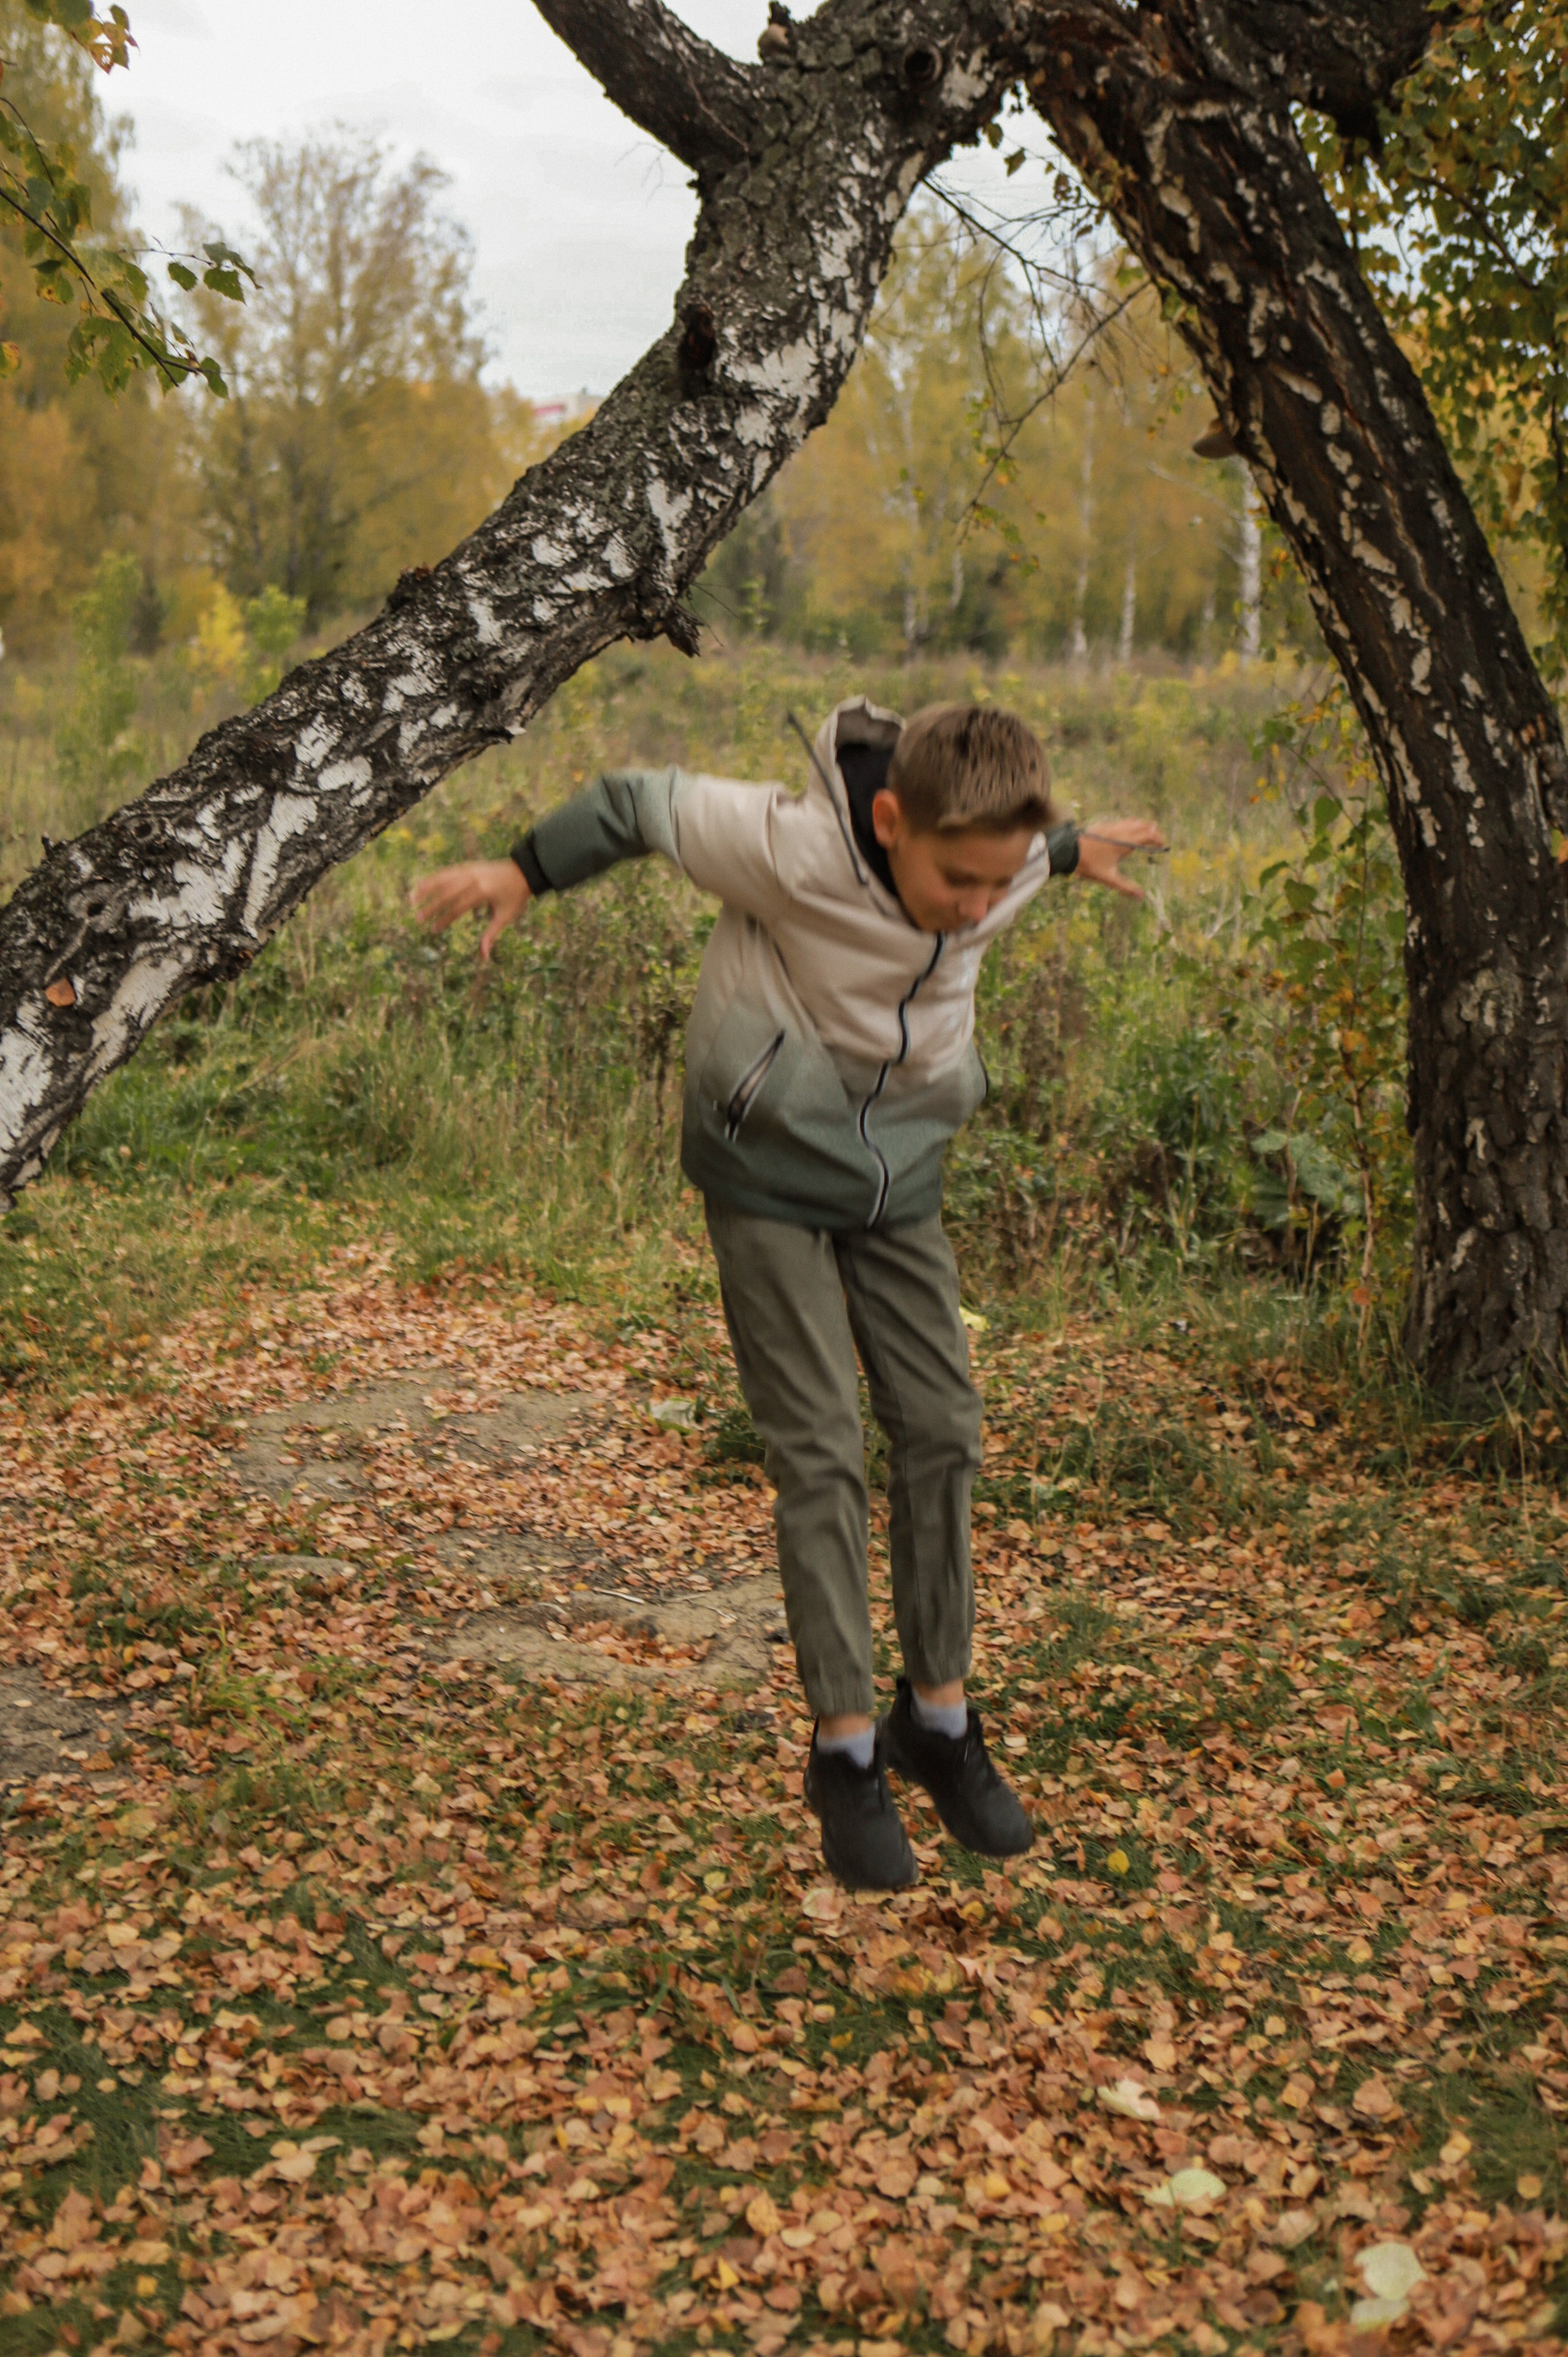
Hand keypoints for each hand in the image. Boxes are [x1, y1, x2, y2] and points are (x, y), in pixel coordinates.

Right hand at [410, 858, 530, 959]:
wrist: (525, 872)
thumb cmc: (516, 898)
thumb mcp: (506, 917)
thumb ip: (491, 935)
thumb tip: (483, 957)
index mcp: (483, 893)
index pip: (458, 908)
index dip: (444, 920)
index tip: (433, 930)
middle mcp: (474, 879)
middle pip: (447, 893)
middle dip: (431, 907)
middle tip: (418, 919)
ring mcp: (470, 870)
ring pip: (444, 879)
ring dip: (427, 888)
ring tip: (411, 898)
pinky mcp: (469, 866)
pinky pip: (448, 871)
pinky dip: (435, 878)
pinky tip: (422, 884)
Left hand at [1075, 817, 1167, 900]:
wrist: (1067, 851)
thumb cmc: (1088, 865)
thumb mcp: (1108, 878)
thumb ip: (1126, 887)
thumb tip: (1141, 896)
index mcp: (1125, 842)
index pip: (1148, 835)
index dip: (1158, 838)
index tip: (1163, 844)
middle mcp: (1120, 831)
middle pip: (1143, 825)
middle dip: (1153, 830)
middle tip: (1158, 838)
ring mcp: (1111, 827)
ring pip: (1132, 821)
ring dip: (1142, 825)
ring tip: (1146, 832)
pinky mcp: (1103, 826)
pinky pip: (1121, 822)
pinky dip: (1130, 824)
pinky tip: (1126, 831)